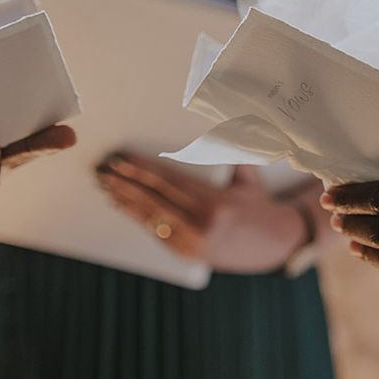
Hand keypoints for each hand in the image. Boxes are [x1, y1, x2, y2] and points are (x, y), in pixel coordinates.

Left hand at [96, 152, 307, 272]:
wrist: (276, 245)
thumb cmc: (258, 204)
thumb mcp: (248, 176)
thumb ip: (230, 152)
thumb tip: (218, 123)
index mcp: (216, 204)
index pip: (168, 182)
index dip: (141, 169)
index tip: (120, 158)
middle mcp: (202, 226)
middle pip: (153, 200)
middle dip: (124, 183)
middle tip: (102, 169)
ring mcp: (194, 244)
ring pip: (150, 218)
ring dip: (123, 201)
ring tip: (104, 184)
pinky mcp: (187, 255)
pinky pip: (156, 233)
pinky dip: (136, 217)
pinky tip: (120, 205)